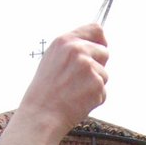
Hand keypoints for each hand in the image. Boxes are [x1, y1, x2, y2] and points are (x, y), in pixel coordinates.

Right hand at [0, 25, 108, 144]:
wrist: (41, 115)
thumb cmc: (45, 91)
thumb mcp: (52, 59)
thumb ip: (72, 50)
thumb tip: (94, 46)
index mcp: (65, 40)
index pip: (95, 29)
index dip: (100, 40)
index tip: (100, 49)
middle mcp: (78, 50)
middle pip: (104, 52)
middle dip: (98, 66)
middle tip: (79, 81)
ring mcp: (88, 67)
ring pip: (104, 75)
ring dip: (94, 85)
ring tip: (74, 93)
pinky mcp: (97, 84)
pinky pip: (103, 92)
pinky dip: (94, 99)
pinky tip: (77, 102)